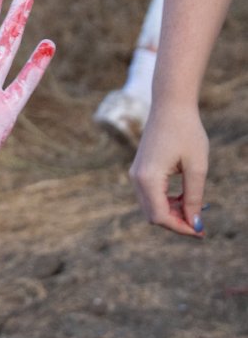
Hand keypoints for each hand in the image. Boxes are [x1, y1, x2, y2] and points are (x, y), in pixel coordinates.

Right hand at [129, 101, 207, 236]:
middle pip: (153, 215)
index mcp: (148, 179)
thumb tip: (195, 223)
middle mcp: (137, 179)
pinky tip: (185, 197)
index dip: (181, 227)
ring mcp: (136, 175)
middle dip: (177, 223)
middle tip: (202, 225)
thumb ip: (194, 197)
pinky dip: (167, 202)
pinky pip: (151, 195)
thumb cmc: (187, 132)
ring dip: (173, 213)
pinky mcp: (140, 170)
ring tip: (197, 209)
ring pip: (151, 207)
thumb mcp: (197, 167)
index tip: (202, 231)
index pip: (160, 216)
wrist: (170, 106)